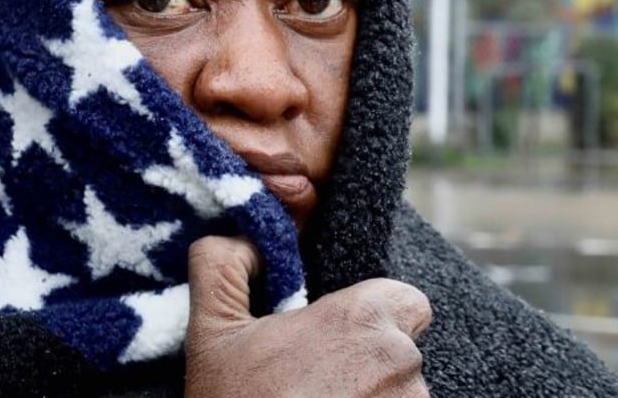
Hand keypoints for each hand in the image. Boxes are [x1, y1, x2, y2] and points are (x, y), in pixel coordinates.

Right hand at [185, 236, 431, 396]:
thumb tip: (242, 235)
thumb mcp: (211, 332)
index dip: (374, 316)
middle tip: (316, 387)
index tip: (338, 339)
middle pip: (404, 352)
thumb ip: (222, 266)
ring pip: (407, 397)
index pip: (406, 301)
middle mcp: (403, 365)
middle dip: (369, 366)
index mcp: (363, 320)